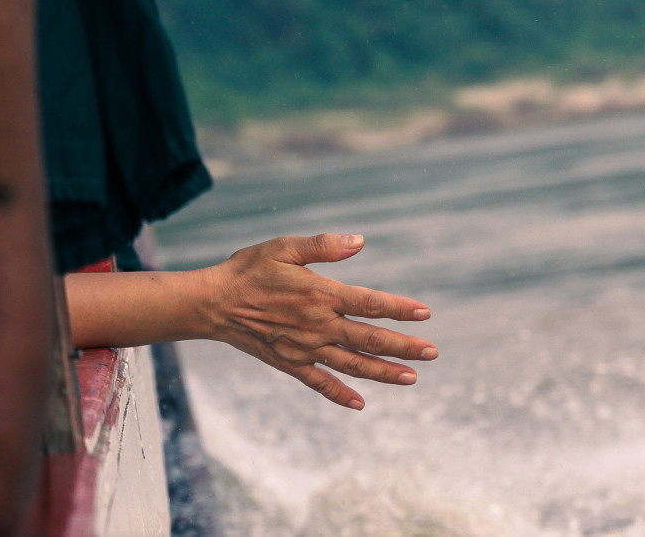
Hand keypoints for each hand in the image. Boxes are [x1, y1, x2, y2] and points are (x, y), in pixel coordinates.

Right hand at [205, 233, 437, 409]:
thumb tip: (360, 241)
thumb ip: (324, 245)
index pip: (370, 304)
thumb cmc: (249, 269)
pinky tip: (360, 404)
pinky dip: (341, 394)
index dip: (400, 309)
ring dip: (384, 372)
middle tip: (432, 352)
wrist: (212, 303)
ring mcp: (305, 348)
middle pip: (370, 339)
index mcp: (320, 294)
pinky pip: (320, 383)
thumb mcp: (285, 247)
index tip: (425, 314)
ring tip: (412, 378)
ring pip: (353, 364)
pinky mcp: (290, 363)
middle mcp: (318, 325)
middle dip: (404, 346)